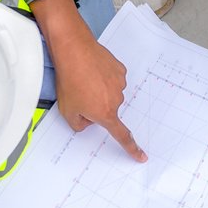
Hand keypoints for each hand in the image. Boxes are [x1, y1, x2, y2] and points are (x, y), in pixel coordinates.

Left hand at [49, 35, 145, 161]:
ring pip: (110, 94)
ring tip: (83, 79)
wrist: (74, 51)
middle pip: (108, 110)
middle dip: (96, 106)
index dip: (132, 148)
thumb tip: (88, 121)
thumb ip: (79, 124)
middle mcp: (116, 100)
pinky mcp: (120, 70)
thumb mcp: (66, 110)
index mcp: (105, 113)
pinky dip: (103, 77)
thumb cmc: (69, 80)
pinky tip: (92, 70)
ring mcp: (120, 84)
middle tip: (79, 94)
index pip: (121, 135)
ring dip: (99, 90)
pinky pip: (112, 79)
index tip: (141, 156)